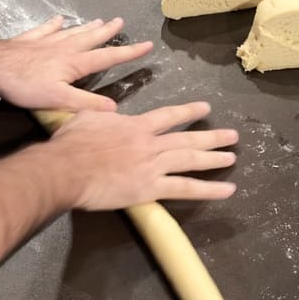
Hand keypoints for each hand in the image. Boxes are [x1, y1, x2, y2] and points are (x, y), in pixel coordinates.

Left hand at [0, 16, 152, 111]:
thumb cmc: (26, 85)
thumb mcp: (59, 100)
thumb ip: (86, 104)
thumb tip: (114, 108)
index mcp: (75, 63)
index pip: (108, 57)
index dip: (129, 53)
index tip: (146, 45)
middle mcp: (65, 48)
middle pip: (91, 38)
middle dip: (108, 32)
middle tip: (120, 22)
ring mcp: (47, 41)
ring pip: (73, 32)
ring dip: (87, 27)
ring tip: (99, 21)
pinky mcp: (30, 40)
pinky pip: (46, 29)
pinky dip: (55, 24)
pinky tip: (60, 19)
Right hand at [42, 102, 238, 210]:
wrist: (66, 168)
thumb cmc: (71, 143)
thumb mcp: (87, 117)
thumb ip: (104, 114)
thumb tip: (110, 112)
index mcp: (136, 126)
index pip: (169, 116)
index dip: (189, 112)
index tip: (205, 109)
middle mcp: (150, 144)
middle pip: (187, 139)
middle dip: (212, 137)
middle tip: (232, 136)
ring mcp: (152, 166)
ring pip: (190, 161)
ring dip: (214, 158)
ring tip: (232, 158)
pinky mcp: (150, 188)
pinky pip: (184, 189)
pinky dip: (207, 190)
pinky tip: (226, 191)